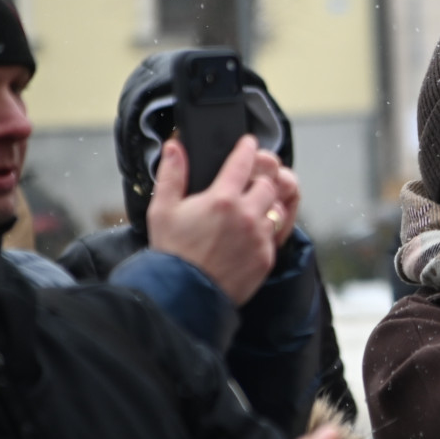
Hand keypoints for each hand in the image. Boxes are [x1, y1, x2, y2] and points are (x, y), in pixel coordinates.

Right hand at [148, 135, 281, 305]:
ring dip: (266, 205)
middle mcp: (246, 215)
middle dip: (259, 180)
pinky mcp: (267, 257)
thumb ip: (172, 174)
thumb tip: (175, 147)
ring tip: (250, 208)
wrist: (185, 295)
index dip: (247, 149)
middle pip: (268, 183)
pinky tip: (250, 233)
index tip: (249, 143)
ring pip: (276, 208)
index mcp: (222, 199)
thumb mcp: (162, 209)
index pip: (243, 162)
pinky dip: (266, 230)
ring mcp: (259, 237)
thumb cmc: (172, 253)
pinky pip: (276, 235)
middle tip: (248, 183)